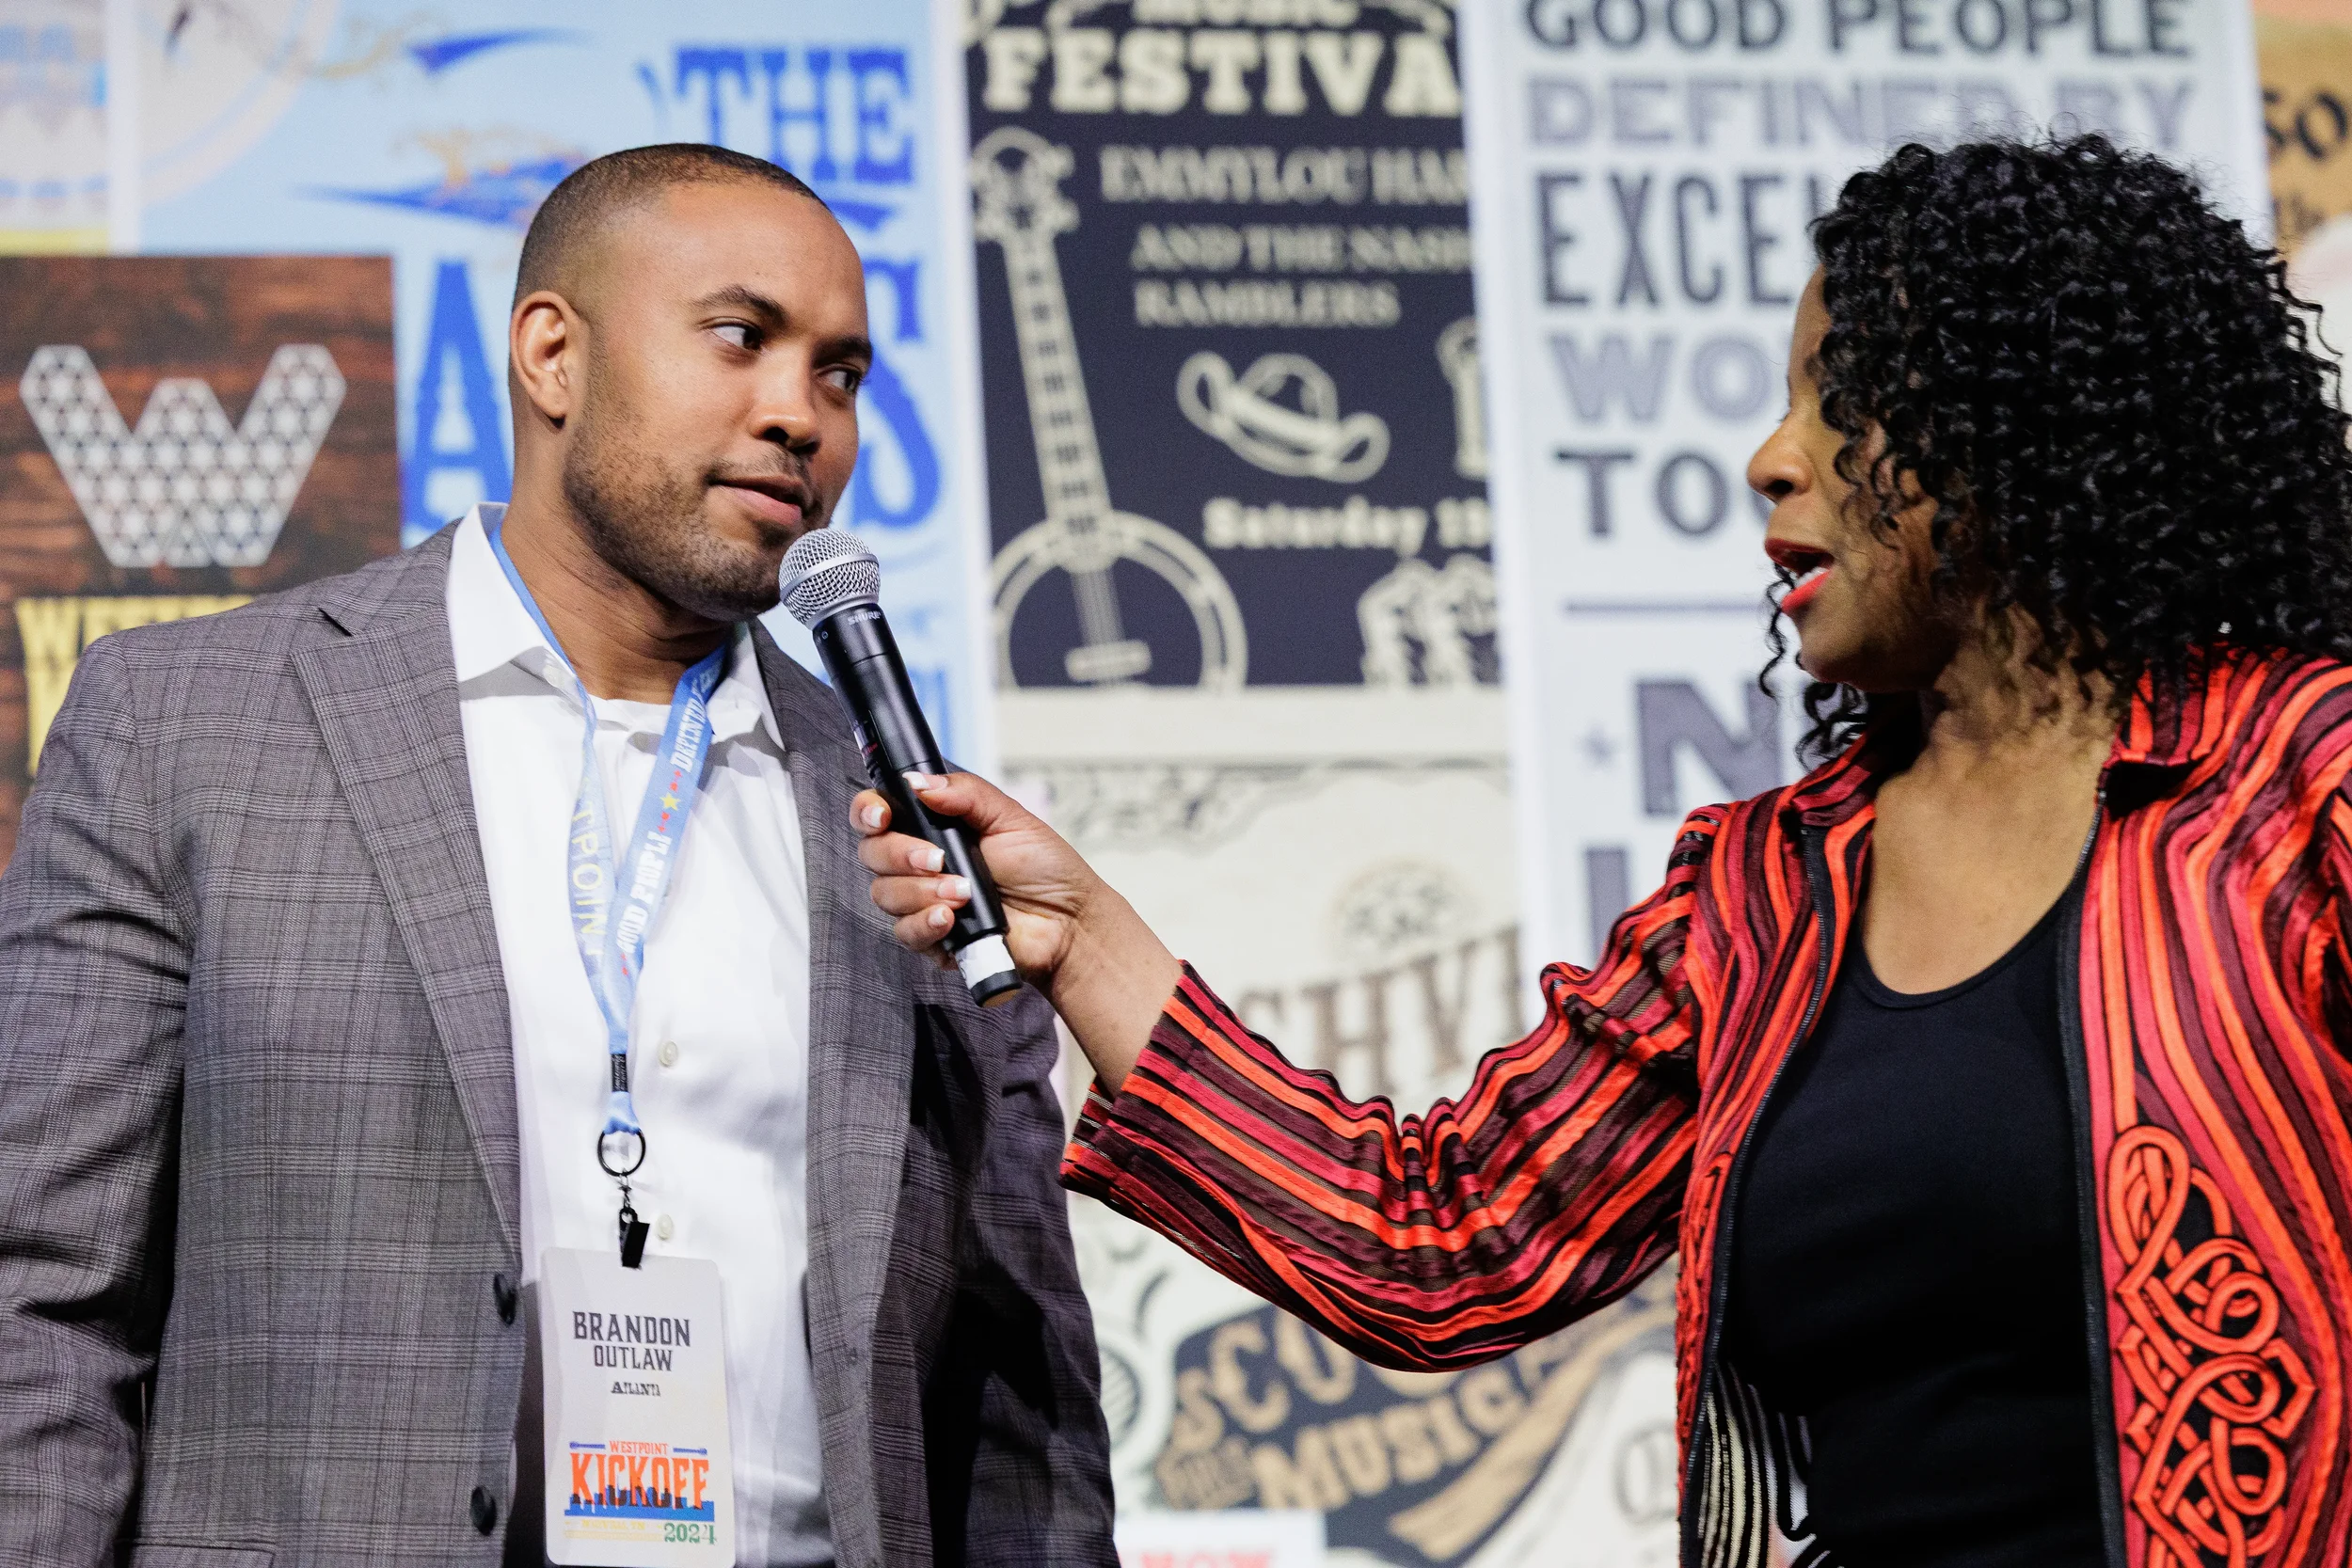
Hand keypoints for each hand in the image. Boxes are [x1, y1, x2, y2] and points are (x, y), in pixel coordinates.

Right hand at [850, 771, 1179, 1091]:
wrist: (1069, 920)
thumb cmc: (1044, 868)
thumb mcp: (1009, 817)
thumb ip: (965, 793)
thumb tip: (920, 781)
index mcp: (933, 828)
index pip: (878, 814)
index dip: (869, 811)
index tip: (882, 815)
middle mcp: (920, 863)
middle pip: (873, 854)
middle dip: (900, 854)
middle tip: (938, 859)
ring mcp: (923, 902)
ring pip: (885, 894)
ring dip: (921, 892)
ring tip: (964, 892)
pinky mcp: (933, 939)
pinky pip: (906, 933)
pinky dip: (925, 923)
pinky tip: (951, 919)